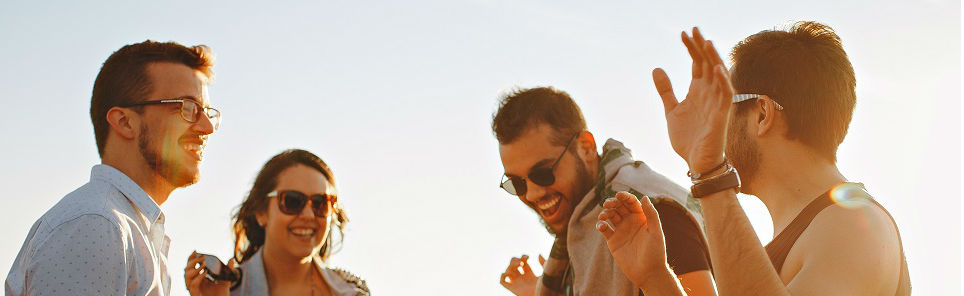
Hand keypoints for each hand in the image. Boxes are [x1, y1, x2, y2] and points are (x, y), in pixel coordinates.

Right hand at [184, 251, 231, 295]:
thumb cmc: (221, 295)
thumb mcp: (226, 280)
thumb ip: (228, 270)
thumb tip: (232, 259)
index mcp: (198, 277)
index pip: (191, 265)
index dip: (191, 258)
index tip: (196, 250)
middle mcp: (194, 282)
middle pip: (186, 269)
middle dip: (192, 261)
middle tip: (202, 257)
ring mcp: (193, 288)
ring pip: (186, 276)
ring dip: (194, 268)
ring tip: (203, 264)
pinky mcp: (194, 294)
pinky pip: (193, 284)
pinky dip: (198, 278)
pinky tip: (205, 272)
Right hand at [500, 254, 545, 295]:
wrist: (543, 294)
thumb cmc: (546, 285)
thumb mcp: (546, 271)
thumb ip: (543, 262)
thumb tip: (538, 254)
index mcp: (530, 275)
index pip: (522, 263)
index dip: (523, 257)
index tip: (528, 257)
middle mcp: (522, 278)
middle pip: (513, 265)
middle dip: (515, 260)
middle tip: (522, 262)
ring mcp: (516, 283)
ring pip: (507, 271)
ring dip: (511, 265)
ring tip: (519, 265)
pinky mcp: (512, 288)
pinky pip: (502, 281)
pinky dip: (503, 275)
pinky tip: (511, 272)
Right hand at [596, 192, 671, 286]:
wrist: (648, 273)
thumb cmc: (656, 253)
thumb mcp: (656, 232)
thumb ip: (651, 214)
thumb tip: (644, 197)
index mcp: (642, 218)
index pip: (632, 202)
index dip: (625, 196)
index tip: (619, 195)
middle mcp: (630, 222)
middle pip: (619, 206)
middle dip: (612, 202)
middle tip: (607, 204)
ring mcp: (621, 231)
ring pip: (610, 216)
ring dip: (605, 212)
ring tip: (604, 216)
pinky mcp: (613, 241)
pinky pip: (604, 229)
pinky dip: (600, 225)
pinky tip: (601, 226)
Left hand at [654, 27, 734, 172]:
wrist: (697, 163)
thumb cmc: (688, 138)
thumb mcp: (671, 110)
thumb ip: (666, 90)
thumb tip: (656, 68)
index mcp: (698, 91)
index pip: (697, 63)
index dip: (691, 48)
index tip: (683, 33)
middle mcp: (709, 93)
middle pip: (708, 64)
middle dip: (701, 47)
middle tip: (693, 29)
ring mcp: (717, 103)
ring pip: (718, 76)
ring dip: (713, 59)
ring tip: (705, 42)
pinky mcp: (722, 116)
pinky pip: (726, 96)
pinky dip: (723, 81)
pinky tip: (717, 69)